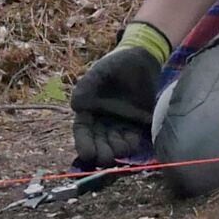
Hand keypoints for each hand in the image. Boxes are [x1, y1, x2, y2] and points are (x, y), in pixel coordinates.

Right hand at [70, 21, 169, 166]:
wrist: (142, 59)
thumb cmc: (116, 64)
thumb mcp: (100, 72)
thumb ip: (87, 86)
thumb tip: (76, 106)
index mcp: (88, 111)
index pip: (82, 132)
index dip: (83, 144)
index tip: (87, 154)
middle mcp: (103, 121)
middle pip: (99, 142)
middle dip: (101, 153)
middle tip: (105, 158)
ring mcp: (121, 124)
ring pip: (116, 144)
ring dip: (117, 150)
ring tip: (120, 149)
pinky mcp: (138, 123)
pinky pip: (134, 137)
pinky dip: (133, 142)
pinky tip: (134, 141)